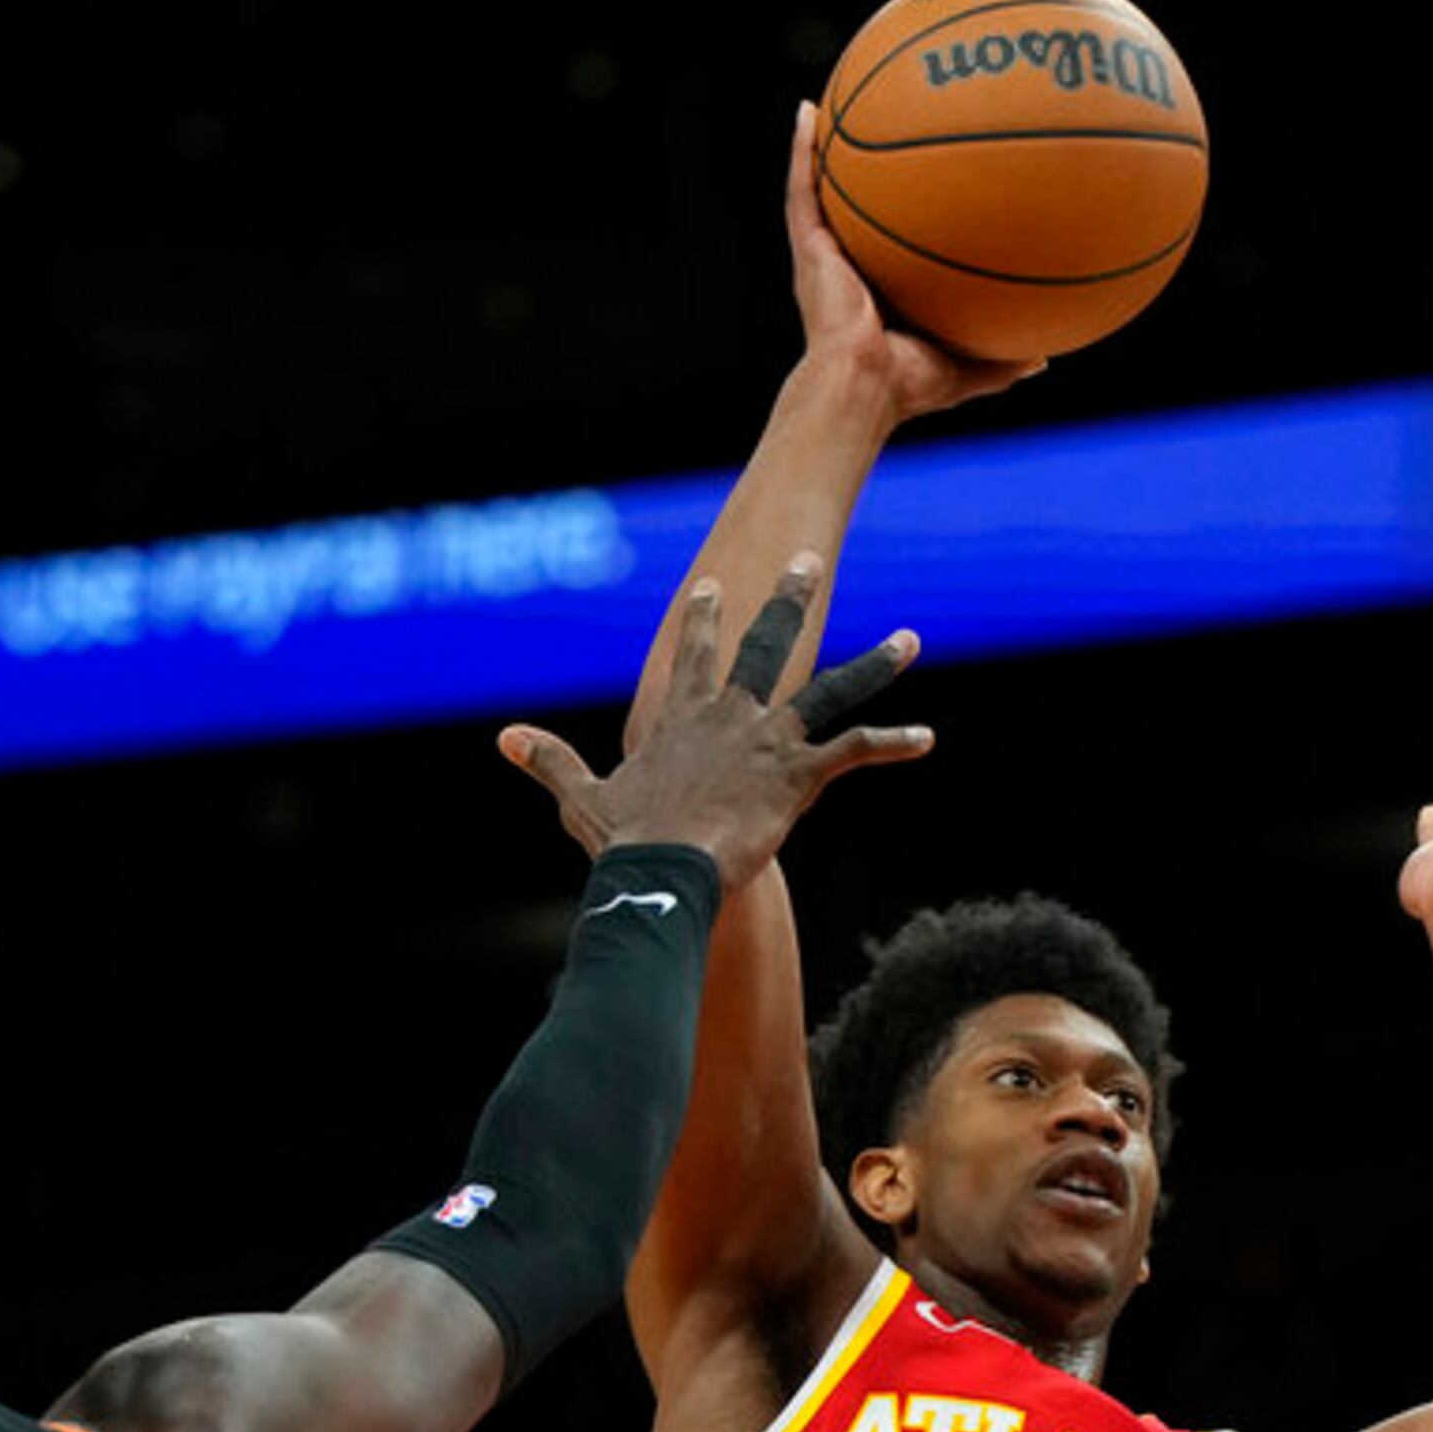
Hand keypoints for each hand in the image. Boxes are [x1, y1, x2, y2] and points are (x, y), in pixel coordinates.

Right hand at [499, 554, 928, 883]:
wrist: (661, 871)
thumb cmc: (624, 841)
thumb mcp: (582, 795)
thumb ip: (549, 760)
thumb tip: (504, 738)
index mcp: (683, 714)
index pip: (694, 651)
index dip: (703, 616)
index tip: (713, 584)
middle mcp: (731, 712)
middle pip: (767, 641)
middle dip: (789, 597)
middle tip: (810, 560)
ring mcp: (769, 739)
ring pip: (831, 688)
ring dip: (874, 663)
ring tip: (910, 639)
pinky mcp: (799, 775)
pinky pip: (855, 751)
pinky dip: (893, 743)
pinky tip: (927, 738)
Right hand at [787, 103, 1045, 423]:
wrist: (863, 386)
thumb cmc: (908, 385)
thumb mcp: (968, 367)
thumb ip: (1003, 359)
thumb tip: (1045, 358)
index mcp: (880, 293)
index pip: (890, 245)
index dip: (902, 215)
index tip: (922, 182)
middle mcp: (849, 268)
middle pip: (855, 209)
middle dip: (862, 172)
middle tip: (880, 127)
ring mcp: (824, 256)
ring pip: (820, 190)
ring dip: (823, 147)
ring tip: (832, 101)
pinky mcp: (808, 247)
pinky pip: (802, 189)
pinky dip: (803, 150)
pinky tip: (809, 111)